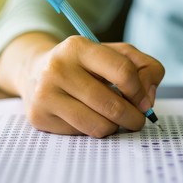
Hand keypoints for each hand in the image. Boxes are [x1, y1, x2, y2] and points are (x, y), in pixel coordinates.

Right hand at [0, 33, 164, 137]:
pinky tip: (90, 118)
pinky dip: (94, 130)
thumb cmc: (84, 65)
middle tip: (137, 120)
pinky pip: (82, 134)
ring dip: (115, 127)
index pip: (124, 72)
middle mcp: (57, 68)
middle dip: (134, 118)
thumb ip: (144, 67)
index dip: (141, 92)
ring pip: (100, 126)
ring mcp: (45, 94)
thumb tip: (147, 99)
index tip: (144, 102)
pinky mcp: (39, 116)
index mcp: (78, 47)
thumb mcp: (114, 54)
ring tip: (114, 119)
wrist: (35, 72)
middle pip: (113, 105)